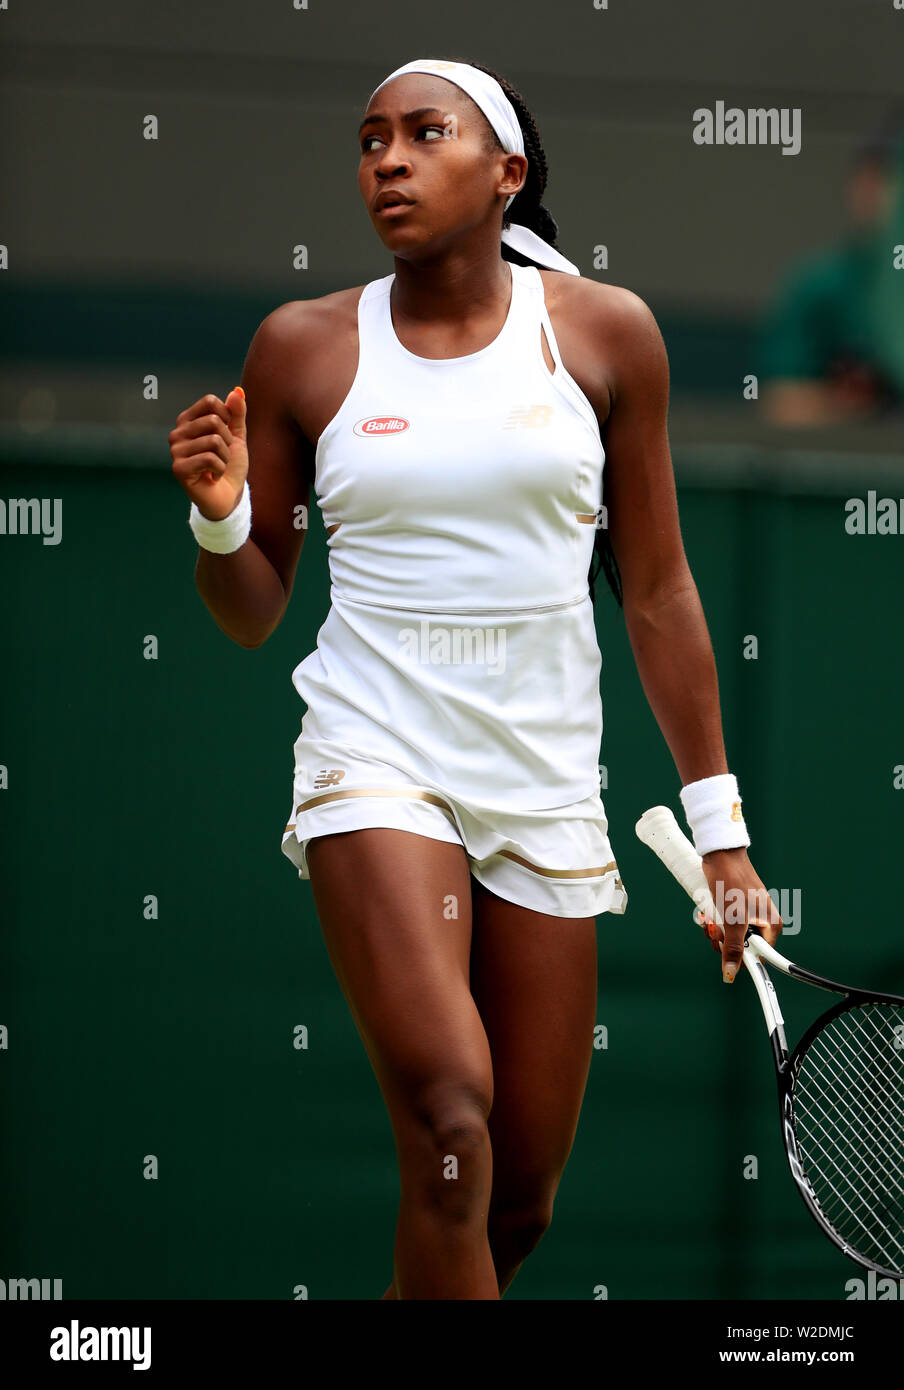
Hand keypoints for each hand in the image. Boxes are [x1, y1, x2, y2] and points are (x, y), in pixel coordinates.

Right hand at [170, 389, 248, 520]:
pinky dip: (220, 468)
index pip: (209, 401)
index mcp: (187, 421)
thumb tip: (237, 391)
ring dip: (225, 457)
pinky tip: (213, 476)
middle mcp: (177, 433)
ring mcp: (175, 451)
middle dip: (228, 441)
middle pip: (213, 420)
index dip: (227, 417)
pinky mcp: (179, 468)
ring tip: (218, 466)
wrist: (228, 496)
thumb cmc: (230, 465)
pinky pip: (209, 458)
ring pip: (213, 440)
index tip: (226, 434)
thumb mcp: (236, 436)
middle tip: (222, 455)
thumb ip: (237, 414)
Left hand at [700, 847, 781, 983]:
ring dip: (715, 931)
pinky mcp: (733, 907)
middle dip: (723, 941)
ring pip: (729, 936)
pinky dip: (713, 921)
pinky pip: (723, 924)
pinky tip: (706, 914)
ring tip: (709, 919)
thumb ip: (733, 948)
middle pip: (741, 947)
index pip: (759, 956)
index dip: (742, 960)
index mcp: (770, 926)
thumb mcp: (733, 920)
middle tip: (715, 931)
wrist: (721, 855)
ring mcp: (747, 914)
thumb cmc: (732, 883)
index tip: (726, 961)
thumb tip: (730, 974)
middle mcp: (761, 921)